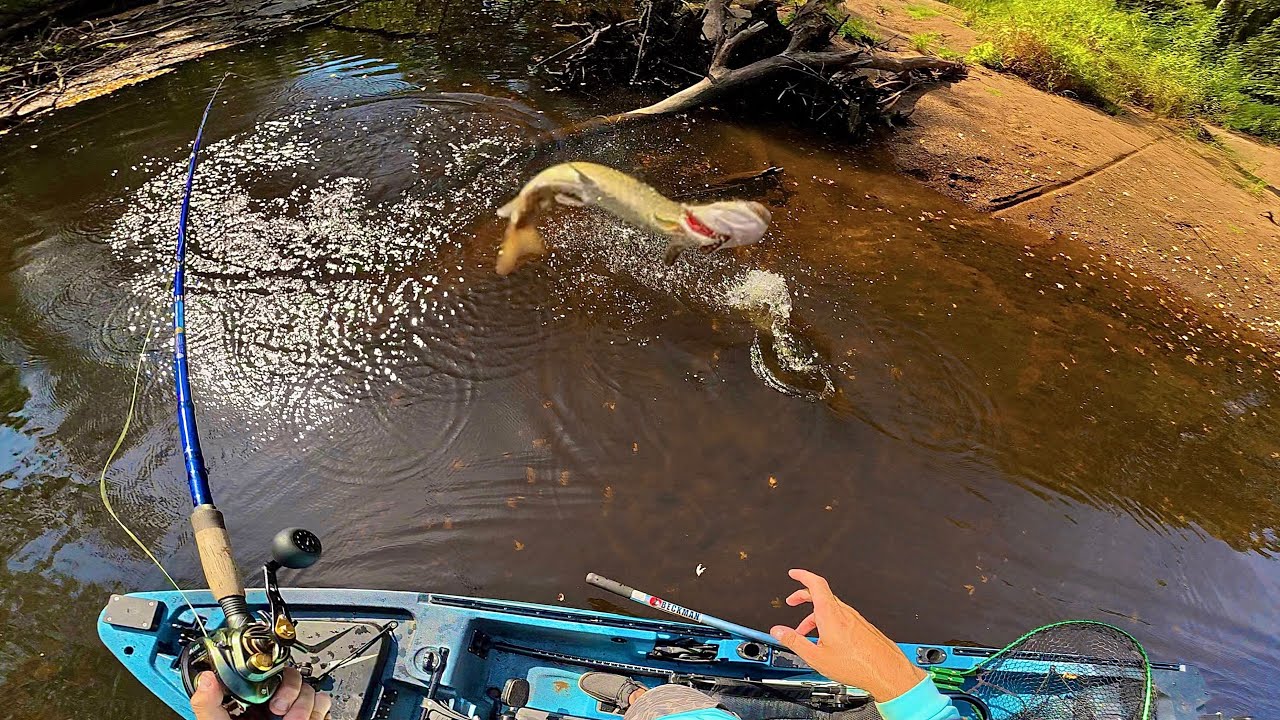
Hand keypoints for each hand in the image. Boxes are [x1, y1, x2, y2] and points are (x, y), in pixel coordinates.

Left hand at [190, 668, 331, 719]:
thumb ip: (209, 706)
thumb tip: (207, 679)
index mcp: (250, 705)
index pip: (269, 677)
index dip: (274, 679)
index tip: (270, 692)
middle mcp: (273, 708)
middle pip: (296, 681)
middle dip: (293, 693)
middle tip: (280, 709)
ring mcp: (294, 716)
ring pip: (313, 694)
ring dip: (307, 706)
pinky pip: (324, 710)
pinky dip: (318, 714)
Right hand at [769, 569, 925, 701]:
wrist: (886, 671)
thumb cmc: (857, 664)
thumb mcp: (816, 656)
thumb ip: (794, 641)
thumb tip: (778, 631)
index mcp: (831, 614)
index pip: (816, 583)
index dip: (803, 575)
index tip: (794, 574)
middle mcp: (844, 612)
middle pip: (821, 595)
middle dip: (804, 597)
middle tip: (792, 602)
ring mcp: (855, 619)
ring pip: (831, 609)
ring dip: (815, 616)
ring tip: (806, 633)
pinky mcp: (862, 626)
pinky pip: (841, 618)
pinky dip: (828, 623)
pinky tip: (827, 641)